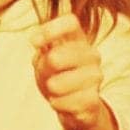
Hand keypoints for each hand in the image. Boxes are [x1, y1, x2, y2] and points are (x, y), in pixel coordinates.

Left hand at [33, 15, 119, 129]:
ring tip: (54, 90)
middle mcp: (91, 55)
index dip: (49, 30)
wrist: (75, 108)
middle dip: (44, 68)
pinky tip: (58, 101)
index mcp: (78, 39)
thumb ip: (44, 53)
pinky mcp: (94, 100)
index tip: (33, 42)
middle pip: (57, 56)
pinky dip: (57, 103)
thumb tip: (46, 50)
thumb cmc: (57, 76)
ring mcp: (95, 77)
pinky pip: (67, 101)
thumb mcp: (44, 62)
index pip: (70, 22)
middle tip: (46, 75)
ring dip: (51, 88)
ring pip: (60, 82)